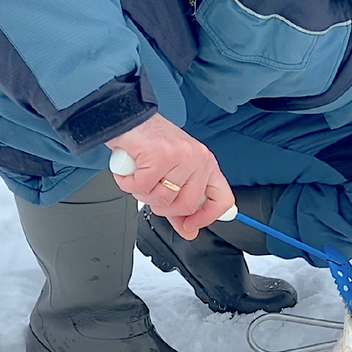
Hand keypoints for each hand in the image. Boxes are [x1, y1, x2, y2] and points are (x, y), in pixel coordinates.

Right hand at [106, 113, 233, 239]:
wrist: (129, 120)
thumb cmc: (150, 144)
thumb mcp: (172, 176)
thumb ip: (180, 206)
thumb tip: (189, 231)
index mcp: (206, 165)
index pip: (222, 200)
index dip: (207, 217)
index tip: (191, 226)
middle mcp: (198, 160)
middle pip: (186, 206)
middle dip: (162, 206)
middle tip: (150, 191)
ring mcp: (181, 157)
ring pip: (162, 199)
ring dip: (142, 193)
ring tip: (139, 175)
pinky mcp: (160, 156)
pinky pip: (142, 186)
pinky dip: (129, 182)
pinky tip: (130, 170)